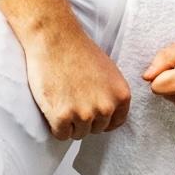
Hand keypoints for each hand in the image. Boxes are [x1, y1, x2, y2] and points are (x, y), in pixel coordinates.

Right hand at [24, 23, 130, 141]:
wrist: (55, 38)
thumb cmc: (79, 51)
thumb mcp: (108, 72)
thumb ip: (111, 95)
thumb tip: (109, 114)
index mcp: (121, 96)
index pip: (114, 123)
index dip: (100, 118)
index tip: (90, 109)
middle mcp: (106, 107)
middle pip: (95, 130)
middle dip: (84, 120)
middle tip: (72, 99)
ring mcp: (84, 114)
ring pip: (78, 134)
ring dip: (69, 123)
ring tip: (62, 99)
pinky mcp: (62, 117)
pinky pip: (61, 135)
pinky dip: (55, 125)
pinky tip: (53, 106)